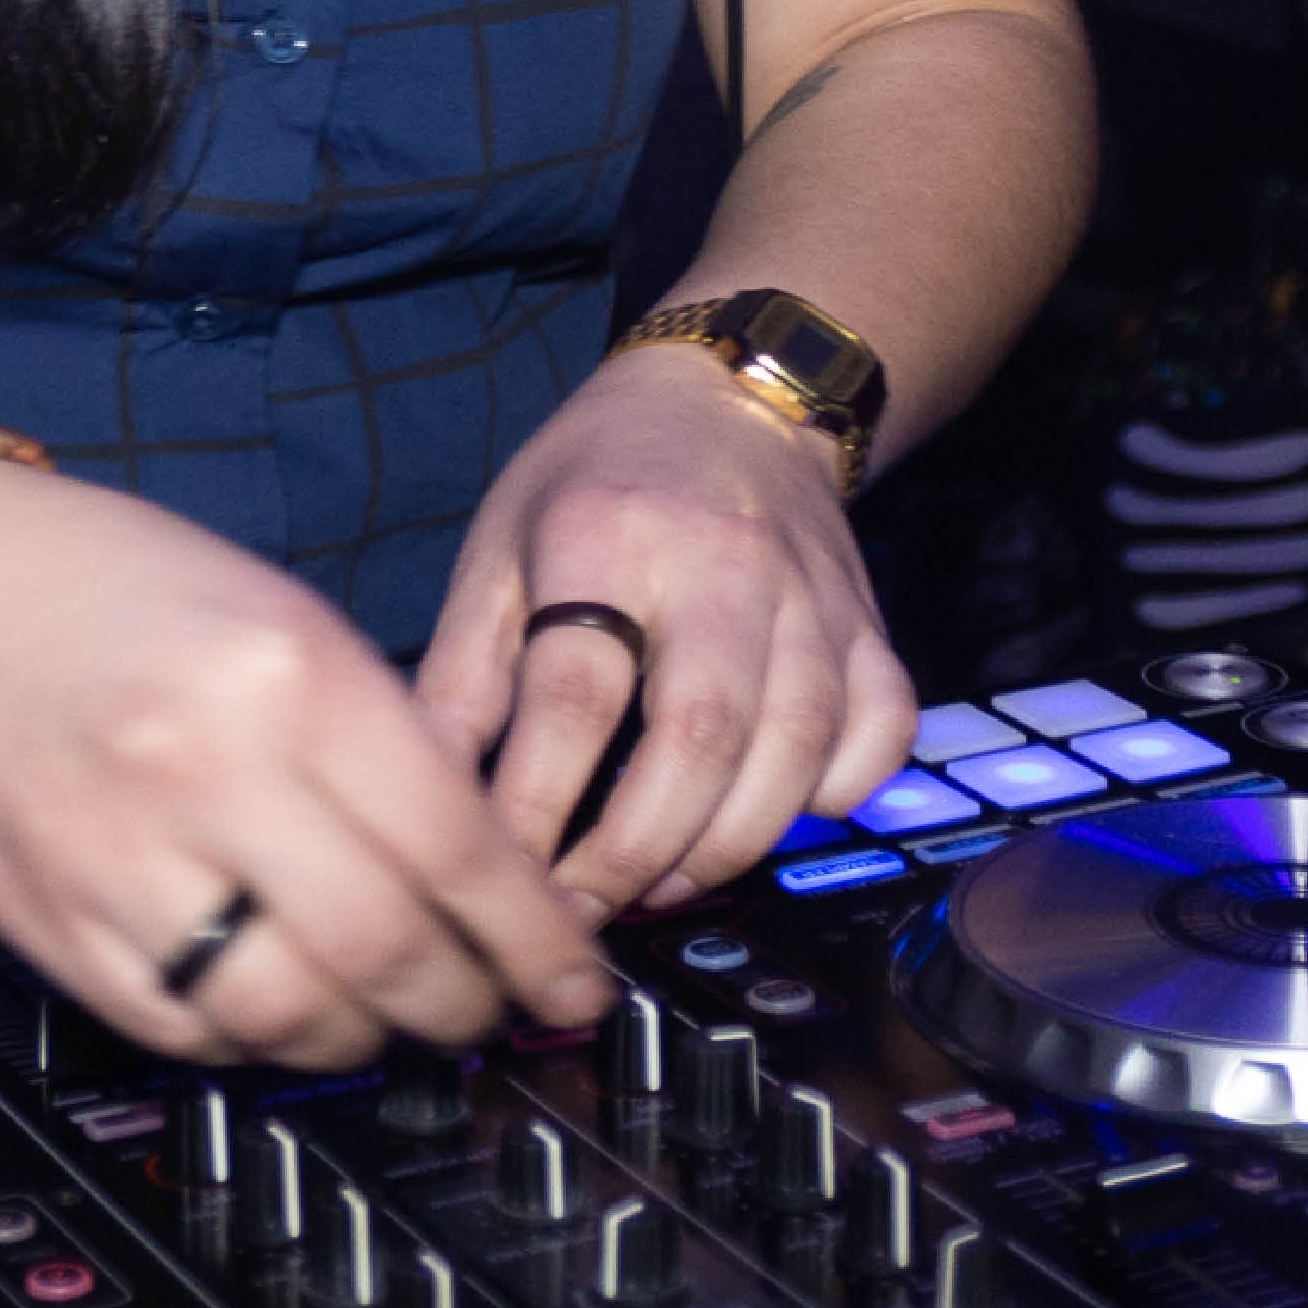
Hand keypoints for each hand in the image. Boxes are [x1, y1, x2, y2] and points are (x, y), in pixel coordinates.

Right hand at [0, 463, 614, 1071]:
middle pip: (381, 950)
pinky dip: (250, 1042)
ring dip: (361, 1039)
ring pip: (281, 1015)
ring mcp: (115, 858)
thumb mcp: (290, 622)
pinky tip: (281, 1011)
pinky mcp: (48, 923)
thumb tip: (493, 877)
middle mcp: (203, 772)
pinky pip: (179, 1028)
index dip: (534, 940)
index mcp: (289, 679)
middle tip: (494, 1014)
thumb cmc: (123, 592)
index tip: (577, 983)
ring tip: (390, 1019)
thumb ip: (388, 744)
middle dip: (464, 1005)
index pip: (455, 850)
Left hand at [413, 350, 917, 914]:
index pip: (576, 697)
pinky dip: (834, 796)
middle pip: (700, 736)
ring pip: (796, 749)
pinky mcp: (872, 624)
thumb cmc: (594, 482)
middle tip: (580, 910)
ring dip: (725, 845)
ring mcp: (813, 597)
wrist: (733, 396)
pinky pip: (879, 732)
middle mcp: (723, 565)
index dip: (535, 807)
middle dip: (633, 851)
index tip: (500, 876)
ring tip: (658, 883)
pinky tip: (770, 818)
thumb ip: (462, 679)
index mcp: (607, 536)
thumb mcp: (498, 550)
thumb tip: (428, 804)